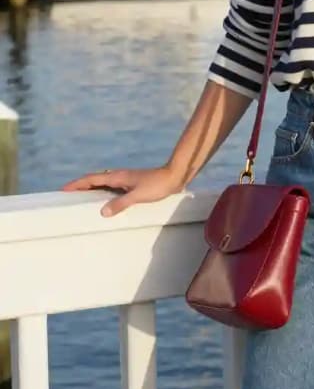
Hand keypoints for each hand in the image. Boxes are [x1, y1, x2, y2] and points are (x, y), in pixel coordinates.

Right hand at [61, 164, 184, 217]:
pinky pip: (112, 187)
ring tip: (83, 197)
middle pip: (94, 180)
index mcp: (116, 177)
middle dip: (80, 186)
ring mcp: (125, 179)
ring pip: (103, 183)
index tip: (64, 189)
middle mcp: (118, 176)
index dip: (77, 184)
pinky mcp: (132, 183)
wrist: (174, 177)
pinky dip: (103, 192)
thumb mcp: (137, 196)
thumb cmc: (157, 185)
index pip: (91, 179)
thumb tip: (102, 212)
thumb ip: (120, 204)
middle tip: (69, 194)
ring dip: (92, 188)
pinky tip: (106, 199)